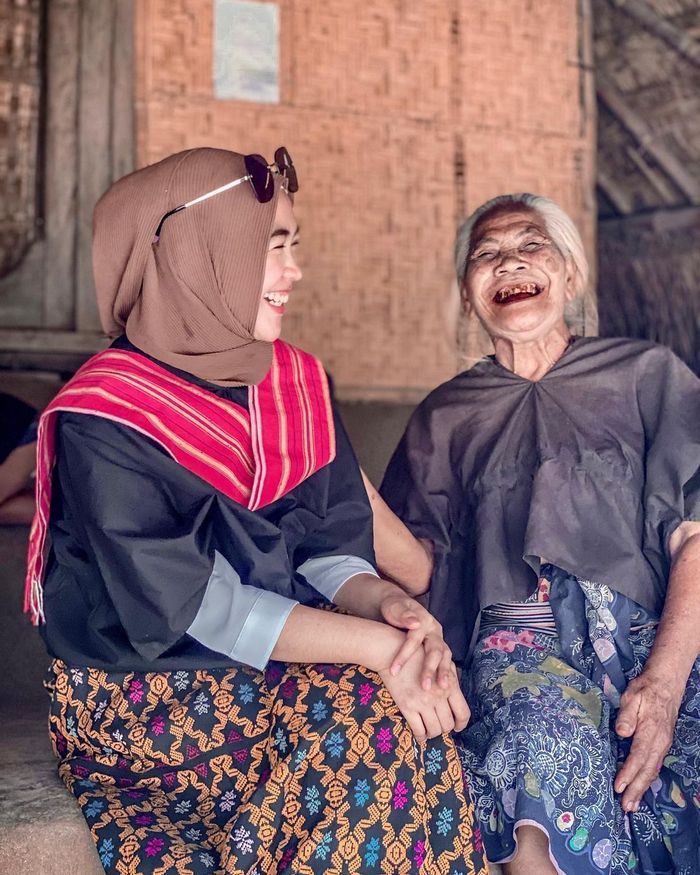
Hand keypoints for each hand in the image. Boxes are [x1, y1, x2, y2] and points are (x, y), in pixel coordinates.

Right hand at [378, 645, 469, 740]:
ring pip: (434, 730)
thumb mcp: (440, 661)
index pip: (463, 712)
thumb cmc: (417, 655)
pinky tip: (420, 734)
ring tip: (429, 731)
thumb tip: (455, 691)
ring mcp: (423, 702)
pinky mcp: (407, 706)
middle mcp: (439, 695)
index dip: (461, 724)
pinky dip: (420, 736)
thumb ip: (450, 676)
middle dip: (444, 729)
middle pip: (448, 724)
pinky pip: (418, 730)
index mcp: (450, 685)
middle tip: (439, 726)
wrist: (393, 652)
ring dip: (433, 733)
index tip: (457, 727)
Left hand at [380, 592, 452, 689]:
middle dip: (430, 669)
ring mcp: (438, 639)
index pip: (415, 639)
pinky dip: (447, 672)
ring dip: (444, 672)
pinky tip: (445, 686)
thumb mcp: (394, 607)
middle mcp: (434, 630)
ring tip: (442, 688)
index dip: (404, 655)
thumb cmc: (394, 608)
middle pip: (435, 650)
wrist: (399, 606)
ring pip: (445, 656)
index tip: (393, 671)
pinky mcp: (439, 647)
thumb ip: (403, 614)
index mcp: (423, 619)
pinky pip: (446, 660)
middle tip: (426, 687)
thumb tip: (416, 623)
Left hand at [614, 671, 681, 811]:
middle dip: (636, 789)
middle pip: (647, 770)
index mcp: (650, 732)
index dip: (628, 773)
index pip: (637, 757)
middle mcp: (659, 742)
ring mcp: (662, 744)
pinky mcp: (662, 744)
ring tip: (632, 805)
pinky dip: (647, 779)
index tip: (618, 787)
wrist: (666, 684)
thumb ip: (626, 716)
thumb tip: (621, 732)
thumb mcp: (632, 697)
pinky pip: (654, 765)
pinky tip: (641, 787)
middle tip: (625, 807)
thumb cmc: (645, 690)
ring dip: (642, 788)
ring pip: (652, 770)